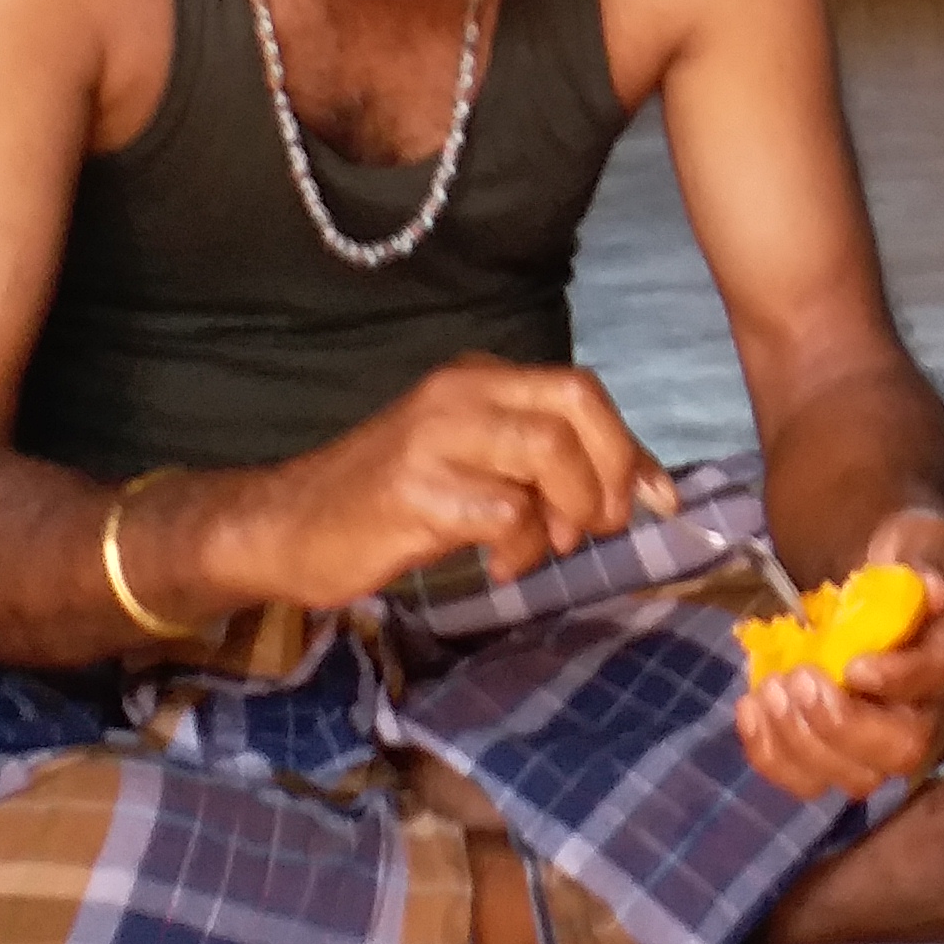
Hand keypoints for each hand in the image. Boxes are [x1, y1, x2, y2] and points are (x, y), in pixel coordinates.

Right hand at [208, 358, 674, 605]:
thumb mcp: (475, 468)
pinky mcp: (415, 490)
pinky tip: (499, 566)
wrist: (286, 526)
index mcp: (480, 378)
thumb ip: (546, 467)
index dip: (630, 447)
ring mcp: (436, 437)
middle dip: (611, 471)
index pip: (582, 390)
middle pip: (577, 406)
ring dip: (569, 511)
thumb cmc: (388, 501)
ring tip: (546, 547)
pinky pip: (505, 512)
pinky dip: (521, 547)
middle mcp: (461, 392)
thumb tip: (642, 487)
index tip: (657, 501)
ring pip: (548, 454)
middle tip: (599, 527)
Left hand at [733, 501, 943, 802]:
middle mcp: (936, 708)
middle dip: (842, 726)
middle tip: (798, 679)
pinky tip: (751, 707)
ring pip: (857, 778)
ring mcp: (891, 739)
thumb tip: (929, 588)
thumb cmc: (910, 555)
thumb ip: (923, 558)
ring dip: (800, 743)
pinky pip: (813, 778)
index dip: (898, 679)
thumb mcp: (923, 537)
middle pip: (904, 750)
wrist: (893, 575)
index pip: (940, 678)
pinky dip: (772, 753)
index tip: (852, 664)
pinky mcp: (847, 752)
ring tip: (769, 691)